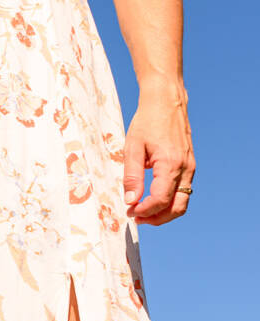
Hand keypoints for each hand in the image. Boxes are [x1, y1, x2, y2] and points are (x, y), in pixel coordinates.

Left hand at [123, 84, 193, 224]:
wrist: (166, 102)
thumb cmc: (147, 122)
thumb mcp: (132, 147)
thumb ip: (132, 176)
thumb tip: (130, 201)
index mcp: (171, 165)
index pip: (161, 200)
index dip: (145, 211)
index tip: (129, 212)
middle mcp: (186, 169)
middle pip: (177, 207)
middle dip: (157, 218)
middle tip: (136, 217)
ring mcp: (191, 168)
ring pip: (183, 201)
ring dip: (164, 212)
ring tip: (142, 211)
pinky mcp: (190, 166)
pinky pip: (183, 190)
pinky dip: (170, 200)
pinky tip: (152, 197)